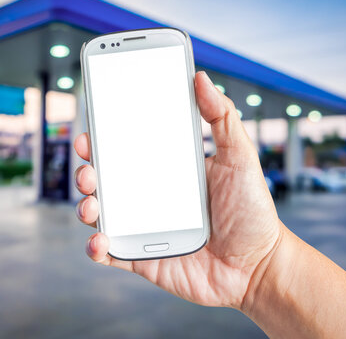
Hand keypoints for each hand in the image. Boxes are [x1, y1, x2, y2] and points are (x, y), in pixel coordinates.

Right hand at [74, 71, 282, 308]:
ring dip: (86, 206)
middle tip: (89, 168)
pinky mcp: (142, 258)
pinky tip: (100, 240)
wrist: (259, 267)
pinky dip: (96, 247)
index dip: (104, 138)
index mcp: (168, 170)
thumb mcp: (241, 157)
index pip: (128, 149)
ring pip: (102, 213)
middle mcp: (151, 196)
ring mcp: (144, 227)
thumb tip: (201, 79)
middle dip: (88, 171)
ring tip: (92, 205)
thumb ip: (222, 117)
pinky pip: (110, 252)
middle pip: (106, 180)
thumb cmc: (252, 211)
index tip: (93, 128)